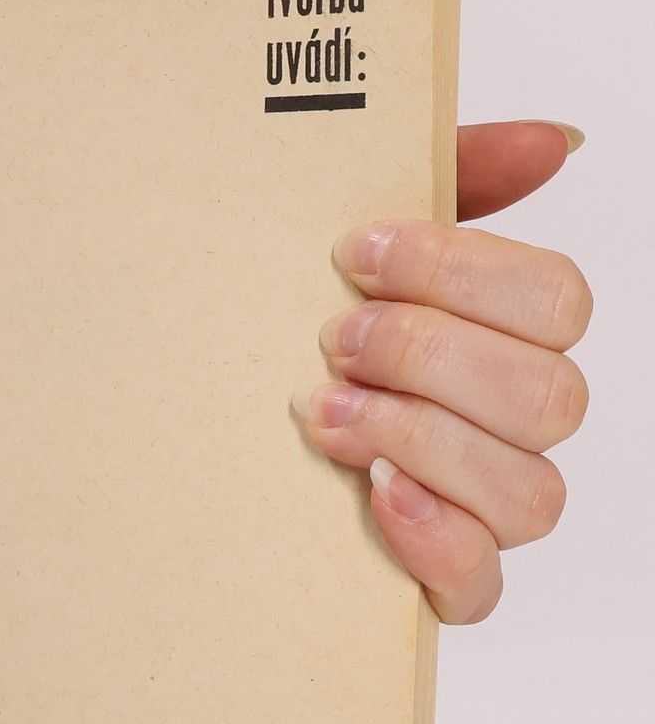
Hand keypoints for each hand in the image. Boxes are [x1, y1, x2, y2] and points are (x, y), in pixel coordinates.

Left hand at [292, 120, 591, 622]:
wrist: (168, 431)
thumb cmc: (276, 325)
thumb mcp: (339, 240)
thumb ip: (445, 179)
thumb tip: (555, 139)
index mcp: (500, 335)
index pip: (555, 300)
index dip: (460, 272)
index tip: (349, 254)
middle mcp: (508, 425)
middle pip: (551, 395)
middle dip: (431, 356)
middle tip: (331, 340)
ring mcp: (480, 509)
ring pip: (532, 492)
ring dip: (421, 440)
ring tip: (320, 415)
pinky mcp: (437, 581)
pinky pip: (481, 584)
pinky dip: (434, 538)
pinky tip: (373, 494)